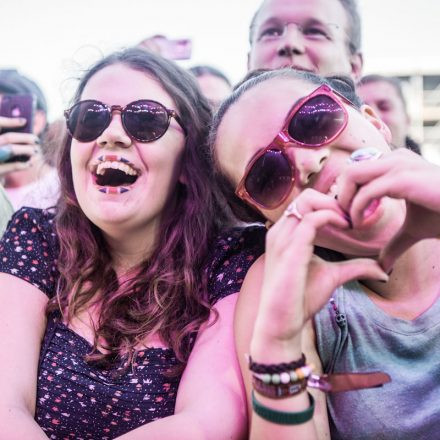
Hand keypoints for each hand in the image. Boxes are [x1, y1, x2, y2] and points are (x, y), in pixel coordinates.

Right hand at [0, 116, 39, 176]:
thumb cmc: (0, 160)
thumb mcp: (1, 145)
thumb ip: (8, 138)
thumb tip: (25, 127)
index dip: (10, 121)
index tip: (24, 121)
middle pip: (8, 138)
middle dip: (25, 138)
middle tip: (36, 140)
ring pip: (11, 150)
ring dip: (27, 149)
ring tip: (35, 151)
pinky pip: (13, 166)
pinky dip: (24, 164)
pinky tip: (30, 163)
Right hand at [252, 190, 387, 348]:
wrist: (282, 323)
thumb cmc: (300, 299)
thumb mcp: (332, 276)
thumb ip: (354, 267)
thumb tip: (382, 270)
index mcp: (285, 234)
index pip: (304, 203)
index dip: (329, 205)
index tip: (349, 220)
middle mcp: (280, 231)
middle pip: (305, 196)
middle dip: (332, 201)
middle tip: (351, 219)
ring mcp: (283, 238)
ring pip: (306, 201)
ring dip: (333, 207)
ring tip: (349, 223)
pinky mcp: (290, 249)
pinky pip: (311, 219)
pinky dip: (332, 217)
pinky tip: (346, 227)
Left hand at [337, 148, 439, 271]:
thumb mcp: (414, 230)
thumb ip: (395, 243)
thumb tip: (383, 264)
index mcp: (395, 164)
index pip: (355, 171)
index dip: (345, 194)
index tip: (348, 217)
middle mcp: (395, 159)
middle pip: (348, 171)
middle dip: (340, 197)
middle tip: (346, 220)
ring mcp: (399, 165)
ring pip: (351, 175)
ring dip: (345, 202)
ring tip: (353, 222)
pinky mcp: (403, 178)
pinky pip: (366, 191)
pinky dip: (357, 209)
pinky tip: (360, 224)